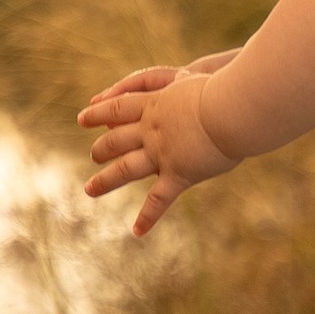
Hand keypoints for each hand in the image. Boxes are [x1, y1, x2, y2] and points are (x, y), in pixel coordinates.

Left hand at [78, 56, 243, 237]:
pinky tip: (137, 231)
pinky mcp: (178, 174)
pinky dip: (148, 217)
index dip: (99, 113)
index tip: (83, 117)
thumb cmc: (225, 89)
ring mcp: (162, 153)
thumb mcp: (199, 82)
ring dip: (105, 180)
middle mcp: (151, 130)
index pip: (119, 108)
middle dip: (102, 148)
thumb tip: (189, 86)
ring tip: (90, 189)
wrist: (232, 107)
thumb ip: (188, 87)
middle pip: (116, 140)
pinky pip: (158, 200)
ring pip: (125, 169)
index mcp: (155, 104)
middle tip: (93, 155)